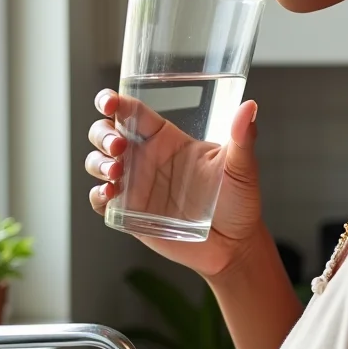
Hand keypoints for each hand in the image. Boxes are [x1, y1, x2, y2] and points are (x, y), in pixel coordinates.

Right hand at [85, 89, 262, 278]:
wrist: (234, 245)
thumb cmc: (239, 201)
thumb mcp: (241, 167)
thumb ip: (242, 137)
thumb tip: (250, 107)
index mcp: (168, 140)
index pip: (134, 113)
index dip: (116, 103)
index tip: (110, 102)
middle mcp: (147, 158)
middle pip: (107, 133)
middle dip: (103, 134)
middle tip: (118, 146)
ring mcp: (136, 186)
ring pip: (98, 163)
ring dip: (97, 162)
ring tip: (115, 172)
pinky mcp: (130, 214)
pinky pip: (101, 201)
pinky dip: (97, 194)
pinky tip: (110, 193)